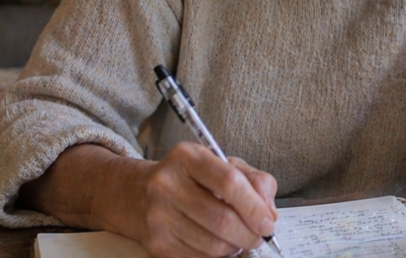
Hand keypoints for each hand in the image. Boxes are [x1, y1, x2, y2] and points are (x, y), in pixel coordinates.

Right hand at [136, 142, 277, 257]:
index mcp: (187, 157)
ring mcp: (158, 216)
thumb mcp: (222, 164)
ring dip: (235, 247)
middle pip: (222, 219)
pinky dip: (218, 257)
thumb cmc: (189, 177)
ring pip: (212, 245)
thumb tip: (269, 210)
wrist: (137, 194)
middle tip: (259, 236)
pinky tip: (221, 245)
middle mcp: (167, 185)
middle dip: (249, 234)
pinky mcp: (155, 244)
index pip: (229, 182)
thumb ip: (253, 179)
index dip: (254, 206)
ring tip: (239, 239)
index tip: (268, 222)